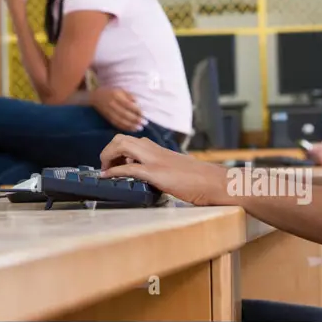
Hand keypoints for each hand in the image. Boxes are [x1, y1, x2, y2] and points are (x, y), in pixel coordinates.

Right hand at [91, 87, 142, 131]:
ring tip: (139, 128)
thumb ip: (129, 95)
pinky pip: (117, 124)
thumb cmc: (111, 92)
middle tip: (144, 123)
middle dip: (135, 119)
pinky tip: (131, 129)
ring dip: (131, 125)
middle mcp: (112, 105)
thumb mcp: (120, 90)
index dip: (137, 110)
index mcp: (116, 96)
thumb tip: (138, 103)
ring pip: (121, 121)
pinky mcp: (108, 118)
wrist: (95, 97)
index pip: (128, 105)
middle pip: (125, 114)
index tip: (144, 115)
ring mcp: (109, 112)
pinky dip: (125, 128)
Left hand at [100, 134, 225, 205]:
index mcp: (158, 149)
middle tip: (105, 166)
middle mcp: (154, 150)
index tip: (112, 162)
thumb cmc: (200, 179)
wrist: (216, 182)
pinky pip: (129, 168)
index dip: (116, 149)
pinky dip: (114, 171)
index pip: (130, 140)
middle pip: (121, 138)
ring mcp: (155, 160)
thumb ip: (161, 168)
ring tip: (104, 170)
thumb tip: (148, 176)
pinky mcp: (157, 173)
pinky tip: (106, 177)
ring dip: (108, 156)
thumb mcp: (175, 169)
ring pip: (122, 145)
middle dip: (107, 151)